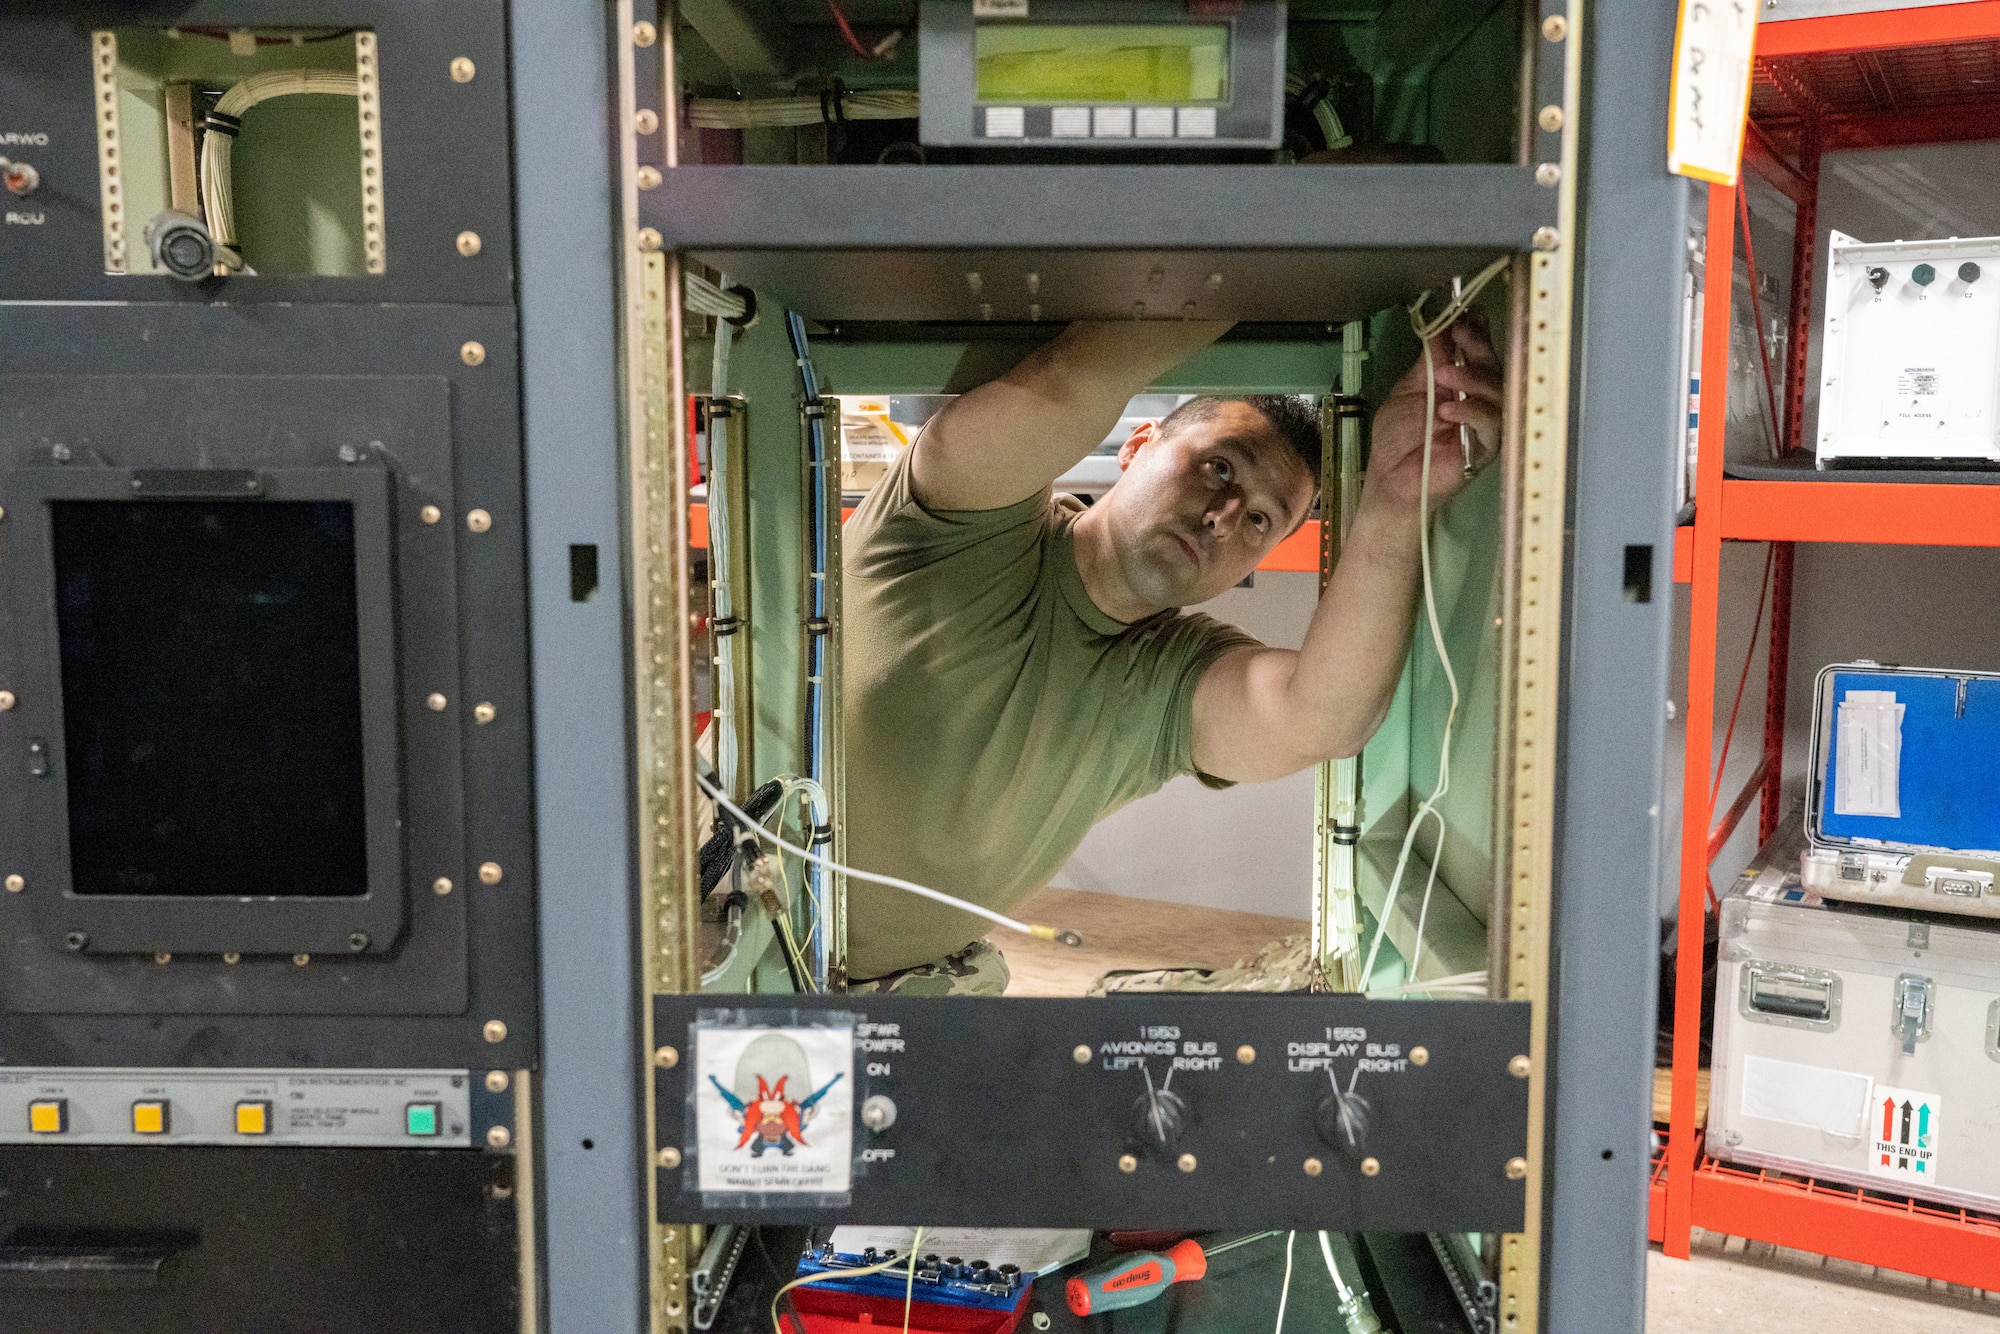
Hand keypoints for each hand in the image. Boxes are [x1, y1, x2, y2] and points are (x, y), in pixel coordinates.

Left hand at [1362, 315, 1502, 515]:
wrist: (1388, 481)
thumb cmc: (1397, 440)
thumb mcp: (1408, 390)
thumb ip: (1426, 361)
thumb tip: (1441, 325)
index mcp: (1462, 385)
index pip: (1478, 353)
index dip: (1477, 331)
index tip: (1467, 314)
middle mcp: (1479, 401)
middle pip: (1494, 367)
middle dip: (1478, 346)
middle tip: (1460, 333)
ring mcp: (1484, 425)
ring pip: (1498, 393)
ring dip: (1472, 377)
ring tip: (1442, 375)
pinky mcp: (1485, 449)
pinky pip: (1491, 425)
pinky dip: (1471, 411)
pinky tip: (1448, 408)